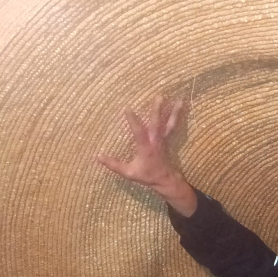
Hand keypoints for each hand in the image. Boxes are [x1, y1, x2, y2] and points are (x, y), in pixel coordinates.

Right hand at [96, 96, 197, 215]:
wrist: (165, 180)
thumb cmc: (147, 175)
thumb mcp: (129, 173)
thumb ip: (114, 165)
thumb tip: (98, 156)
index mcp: (146, 148)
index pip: (139, 132)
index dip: (133, 121)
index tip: (128, 108)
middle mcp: (155, 141)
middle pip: (156, 124)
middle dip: (157, 110)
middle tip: (159, 96)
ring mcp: (163, 140)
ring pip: (169, 124)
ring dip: (174, 112)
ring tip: (180, 100)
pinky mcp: (167, 140)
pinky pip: (171, 127)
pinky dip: (175, 117)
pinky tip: (180, 107)